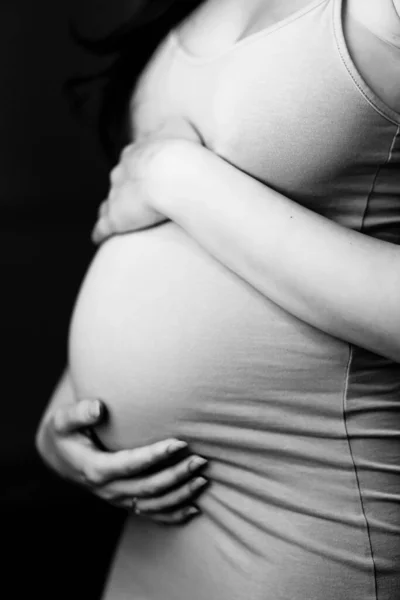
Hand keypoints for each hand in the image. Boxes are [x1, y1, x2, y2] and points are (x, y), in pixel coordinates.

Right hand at [36, 398, 208, 523]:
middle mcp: (107, 489)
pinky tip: (194, 509)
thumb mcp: (63, 419)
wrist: (60, 454)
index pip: (129, 464)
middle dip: (176, 475)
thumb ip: (79, 413)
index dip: (155, 456)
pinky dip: (173, 515)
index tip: (179, 443)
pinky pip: (150, 514)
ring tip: (203, 480)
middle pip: (147, 487)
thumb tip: (97, 408)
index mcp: (94, 468)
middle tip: (201, 460)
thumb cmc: (66, 431)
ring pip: (152, 504)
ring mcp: (116, 499)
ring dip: (180, 494)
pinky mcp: (124, 502)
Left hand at [92, 118, 201, 243]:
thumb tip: (177, 127)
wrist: (172, 173)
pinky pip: (103, 227)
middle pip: (119, 179)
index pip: (133, 159)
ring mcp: (116, 195)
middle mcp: (121, 172)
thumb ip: (175, 127)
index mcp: (136, 152)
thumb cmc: (182, 151)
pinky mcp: (115, 218)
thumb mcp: (181, 127)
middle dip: (125, 186)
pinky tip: (98, 238)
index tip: (147, 173)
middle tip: (135, 197)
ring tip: (117, 218)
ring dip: (112, 209)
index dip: (140, 166)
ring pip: (109, 202)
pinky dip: (100, 232)